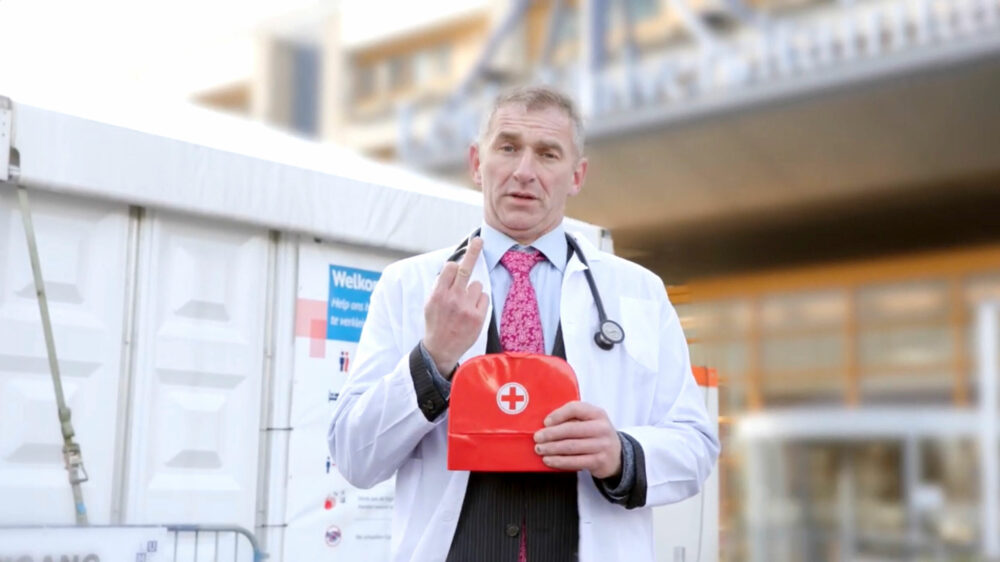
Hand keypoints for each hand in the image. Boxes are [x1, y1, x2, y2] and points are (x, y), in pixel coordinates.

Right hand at [423, 237, 488, 376]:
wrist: (441, 349)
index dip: (457, 263)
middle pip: (465, 269)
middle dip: (472, 252)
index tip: (465, 251)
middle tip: (479, 240)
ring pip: (477, 285)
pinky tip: (472, 311)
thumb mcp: (430, 303)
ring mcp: (466, 308)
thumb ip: (440, 286)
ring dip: (473, 290)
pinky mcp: (478, 317)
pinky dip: (480, 301)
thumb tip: (452, 267)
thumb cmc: (436, 323)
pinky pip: (484, 297)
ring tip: (465, 304)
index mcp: (438, 294)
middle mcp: (452, 299)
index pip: (450, 268)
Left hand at [533, 401, 621, 478]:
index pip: (576, 408)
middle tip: (537, 438)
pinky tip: (549, 460)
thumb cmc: (596, 435)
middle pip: (571, 429)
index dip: (558, 414)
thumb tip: (546, 423)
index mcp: (598, 413)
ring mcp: (602, 446)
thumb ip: (573, 418)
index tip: (546, 422)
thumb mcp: (590, 421)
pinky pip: (575, 462)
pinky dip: (559, 461)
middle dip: (551, 434)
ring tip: (539, 449)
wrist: (617, 456)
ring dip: (552, 448)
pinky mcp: (599, 461)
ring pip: (571, 447)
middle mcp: (602, 428)